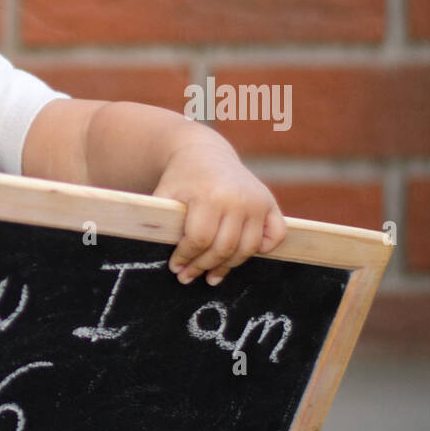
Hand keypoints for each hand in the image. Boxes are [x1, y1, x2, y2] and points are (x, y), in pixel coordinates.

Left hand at [152, 144, 286, 285]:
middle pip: (223, 248)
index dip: (186, 257)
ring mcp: (257, 202)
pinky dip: (263, 249)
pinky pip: (275, 235)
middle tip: (188, 276)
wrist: (205, 154)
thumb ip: (159, 220)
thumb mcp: (164, 194)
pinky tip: (242, 255)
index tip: (175, 267)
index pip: (199, 239)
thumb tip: (154, 251)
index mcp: (210, 196)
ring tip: (210, 275)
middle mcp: (238, 199)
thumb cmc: (181, 178)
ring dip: (227, 266)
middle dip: (202, 266)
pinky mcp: (270, 204)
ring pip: (247, 248)